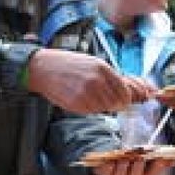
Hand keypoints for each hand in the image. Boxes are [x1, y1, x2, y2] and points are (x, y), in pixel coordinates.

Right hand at [26, 49, 154, 113]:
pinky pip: (91, 111)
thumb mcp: (94, 64)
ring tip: (88, 96)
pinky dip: (88, 108)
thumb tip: (129, 93)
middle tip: (102, 98)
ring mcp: (86, 92)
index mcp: (103, 69)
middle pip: (117, 103)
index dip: (124, 99)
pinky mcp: (76, 103)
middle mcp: (96, 81)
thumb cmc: (70, 65)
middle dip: (113, 103)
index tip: (121, 100)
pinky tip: (79, 98)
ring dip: (100, 106)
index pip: (125, 92)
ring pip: (104, 108)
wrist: (44, 68)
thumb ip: (111, 78)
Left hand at [90, 156, 174, 174]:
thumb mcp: (145, 159)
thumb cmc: (131, 161)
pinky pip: (107, 171)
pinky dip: (109, 166)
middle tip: (141, 156)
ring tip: (125, 157)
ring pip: (122, 173)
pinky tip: (111, 162)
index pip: (153, 173)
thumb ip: (160, 160)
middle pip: (137, 174)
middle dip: (139, 165)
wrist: (109, 164)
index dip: (157, 166)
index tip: (161, 157)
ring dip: (124, 164)